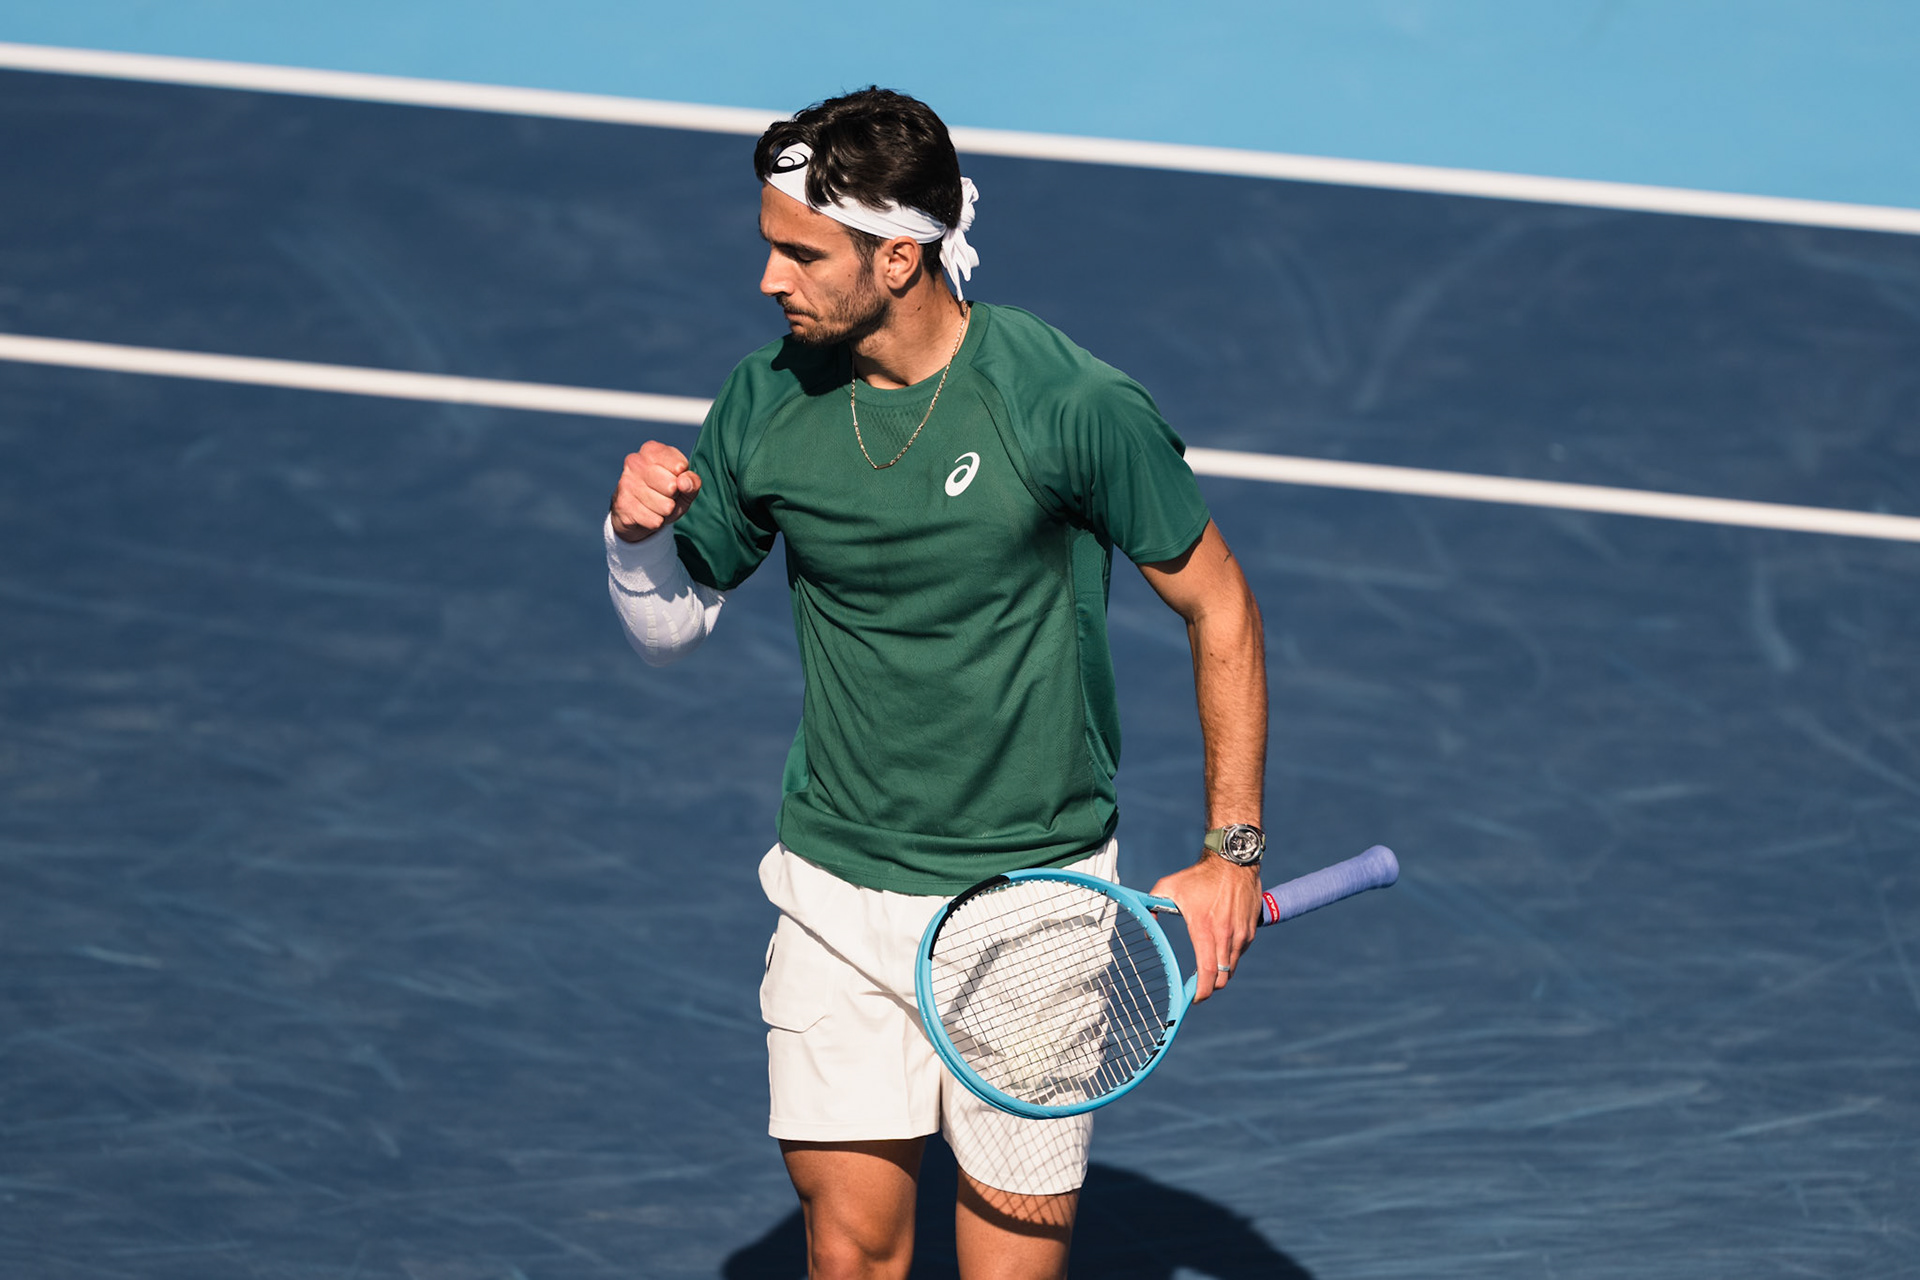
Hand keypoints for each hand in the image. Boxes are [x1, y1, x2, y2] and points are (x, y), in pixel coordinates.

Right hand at [611, 441, 701, 541]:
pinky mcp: (622, 505)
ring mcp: (626, 482)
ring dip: (666, 511)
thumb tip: (684, 482)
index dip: (683, 480)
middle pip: (671, 486)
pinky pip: (655, 521)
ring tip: (656, 506)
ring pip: (665, 506)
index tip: (674, 480)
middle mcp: (635, 461)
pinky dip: (656, 522)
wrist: (636, 515)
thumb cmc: (665, 494)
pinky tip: (647, 514)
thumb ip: (692, 481)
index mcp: (651, 449)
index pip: (680, 467)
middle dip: (674, 497)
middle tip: (665, 495)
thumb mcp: (685, 486)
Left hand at [1150, 853, 1262, 1002]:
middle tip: (1199, 986)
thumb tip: (1145, 929)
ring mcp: (1242, 933)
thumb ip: (1152, 906)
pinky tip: (1220, 947)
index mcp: (1205, 928)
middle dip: (1210, 986)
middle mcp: (1226, 934)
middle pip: (1222, 976)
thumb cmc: (1199, 875)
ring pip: (1232, 966)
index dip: (1201, 990)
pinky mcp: (1251, 929)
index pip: (1206, 970)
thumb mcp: (1169, 886)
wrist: (1233, 860)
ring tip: (1208, 968)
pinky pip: (1240, 952)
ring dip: (1221, 971)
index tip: (1195, 999)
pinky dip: (1230, 956)